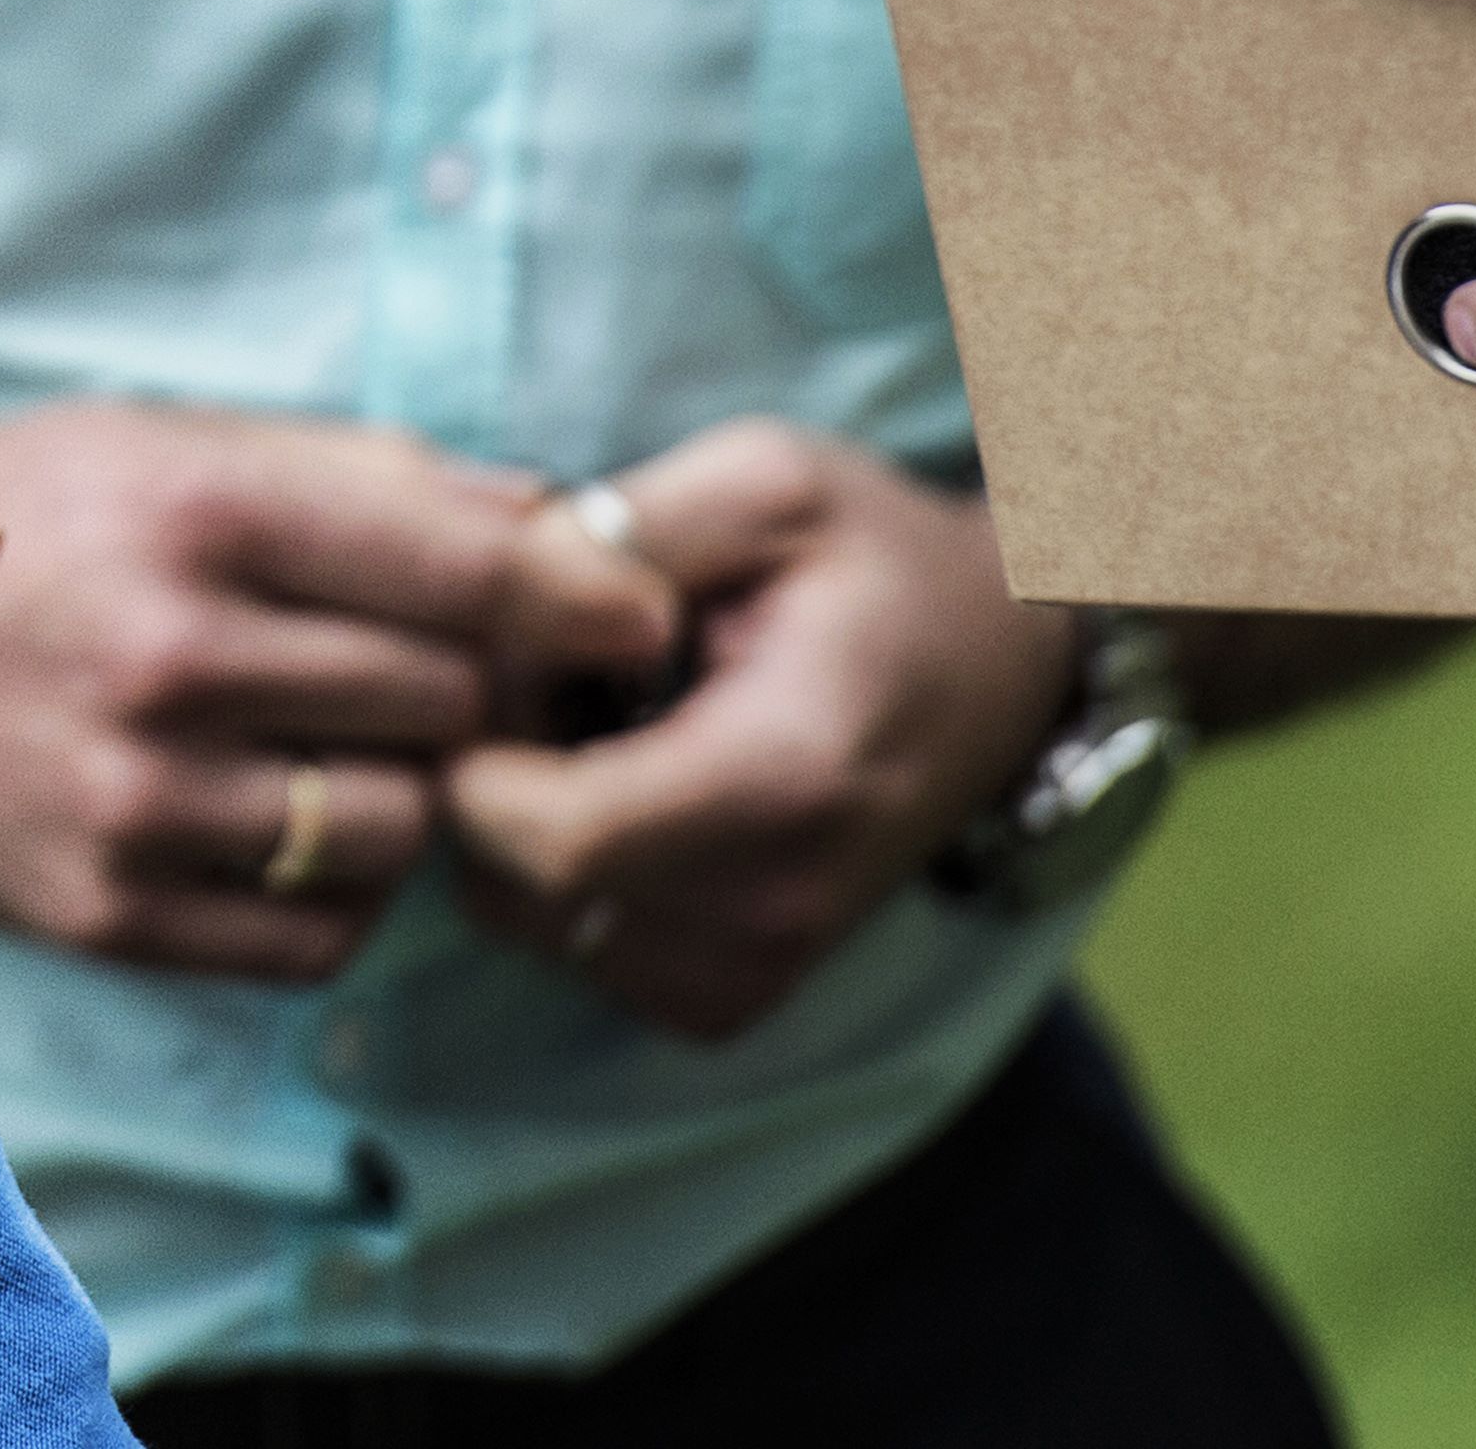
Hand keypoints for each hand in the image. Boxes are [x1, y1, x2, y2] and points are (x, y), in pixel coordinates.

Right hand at [0, 401, 671, 982]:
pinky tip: (289, 821)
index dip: (584, 601)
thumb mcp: (178, 443)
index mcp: (196, 513)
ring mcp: (134, 799)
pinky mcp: (107, 912)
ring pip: (399, 831)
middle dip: (482, 689)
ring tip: (356, 746)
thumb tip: (567, 532)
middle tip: (467, 674)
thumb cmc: (34, 512)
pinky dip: (339, 890)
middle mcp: (168, 658)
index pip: (472, 575)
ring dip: (412, 794)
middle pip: (449, 704)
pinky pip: (317, 937)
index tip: (635, 622)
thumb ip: (372, 483)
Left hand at [443, 422, 1074, 1042]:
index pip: (547, 839)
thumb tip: (501, 603)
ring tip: (592, 724)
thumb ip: (622, 531)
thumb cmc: (872, 557)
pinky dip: (561, 879)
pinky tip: (615, 786)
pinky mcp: (736, 997)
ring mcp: (760, 969)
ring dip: (515, 828)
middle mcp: (775, 908)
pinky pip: (576, 953)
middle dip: (486, 776)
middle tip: (548, 679)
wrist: (998, 662)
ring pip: (527, 925)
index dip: (478, 749)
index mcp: (784, 779)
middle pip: (515, 886)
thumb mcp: (762, 479)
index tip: (509, 661)